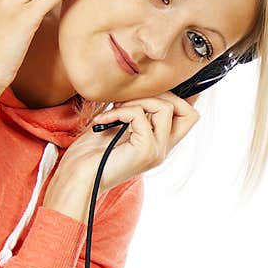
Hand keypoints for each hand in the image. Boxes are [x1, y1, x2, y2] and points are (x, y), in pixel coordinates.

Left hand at [44, 92, 200, 217]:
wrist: (77, 179)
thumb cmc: (90, 155)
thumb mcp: (117, 127)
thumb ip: (133, 112)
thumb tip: (140, 88)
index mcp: (158, 144)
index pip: (189, 117)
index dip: (173, 98)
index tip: (142, 96)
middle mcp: (162, 149)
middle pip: (190, 113)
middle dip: (162, 95)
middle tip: (133, 101)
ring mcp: (157, 151)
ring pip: (165, 108)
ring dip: (137, 101)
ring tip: (116, 110)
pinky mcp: (145, 150)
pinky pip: (139, 114)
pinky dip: (119, 111)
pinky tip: (103, 120)